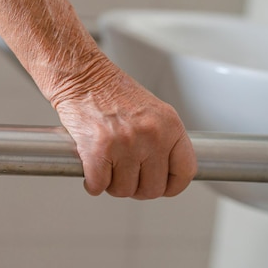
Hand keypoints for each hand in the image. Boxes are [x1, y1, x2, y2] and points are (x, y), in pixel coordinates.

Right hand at [51, 58, 196, 199]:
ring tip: (106, 167)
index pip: (185, 172)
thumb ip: (162, 140)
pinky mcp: (98, 150)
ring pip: (123, 190)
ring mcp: (125, 144)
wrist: (82, 76)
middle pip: (152, 188)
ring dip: (111, 185)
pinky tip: (91, 170)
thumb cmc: (111, 92)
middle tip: (125, 177)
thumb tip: (162, 172)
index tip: (162, 187)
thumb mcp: (151, 112)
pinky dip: (92, 183)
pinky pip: (98, 185)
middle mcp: (151, 135)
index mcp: (169, 126)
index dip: (172, 186)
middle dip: (136, 188)